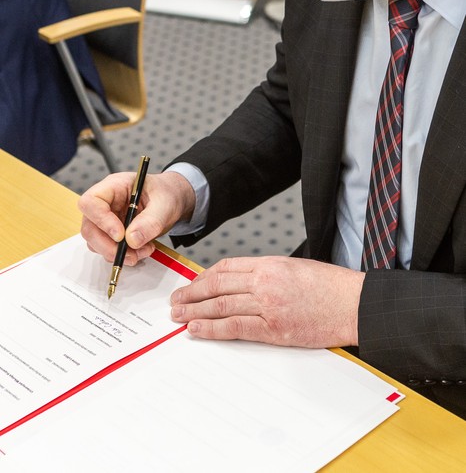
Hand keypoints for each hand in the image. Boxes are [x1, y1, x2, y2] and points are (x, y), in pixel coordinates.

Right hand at [79, 171, 195, 264]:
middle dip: (108, 246)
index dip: (101, 220)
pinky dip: (123, 256)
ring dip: (117, 253)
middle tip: (131, 254)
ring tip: (143, 251)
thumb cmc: (166, 194)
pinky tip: (141, 251)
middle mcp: (105, 203)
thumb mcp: (165, 204)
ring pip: (96, 242)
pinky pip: (108, 249)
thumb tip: (132, 240)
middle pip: (89, 227)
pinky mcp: (111, 234)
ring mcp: (106, 219)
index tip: (120, 235)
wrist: (172, 201)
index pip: (91, 202)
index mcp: (114, 186)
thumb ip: (151, 220)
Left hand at [171, 256, 363, 347]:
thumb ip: (268, 273)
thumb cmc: (330, 286)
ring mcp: (268, 305)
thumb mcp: (296, 268)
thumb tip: (243, 283)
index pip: (225, 268)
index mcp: (270, 264)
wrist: (354, 303)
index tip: (191, 284)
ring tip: (178, 316)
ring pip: (221, 306)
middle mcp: (265, 281)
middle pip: (217, 286)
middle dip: (191, 294)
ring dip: (194, 311)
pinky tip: (196, 330)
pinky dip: (212, 329)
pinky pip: (235, 328)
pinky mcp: (275, 329)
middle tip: (175, 301)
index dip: (203, 277)